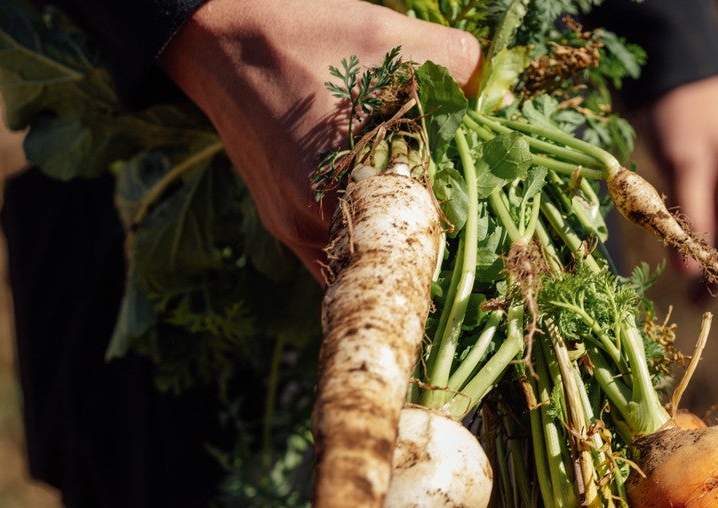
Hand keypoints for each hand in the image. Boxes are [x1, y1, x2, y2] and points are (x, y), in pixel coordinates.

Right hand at [160, 0, 480, 281]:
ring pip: (359, 263)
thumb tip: (498, 96)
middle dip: (424, 243)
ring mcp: (291, 231)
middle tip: (466, 226)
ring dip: (391, 245)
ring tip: (426, 216)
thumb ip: (453, 64)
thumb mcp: (384, 36)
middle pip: (384, 260)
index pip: (409, 241)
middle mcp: (307, 226)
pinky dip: (362, 240)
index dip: (450, 235)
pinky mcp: (280, 224)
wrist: (218, 38)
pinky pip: (333, 253)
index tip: (483, 229)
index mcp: (336, 187)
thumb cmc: (301, 35)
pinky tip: (385, 210)